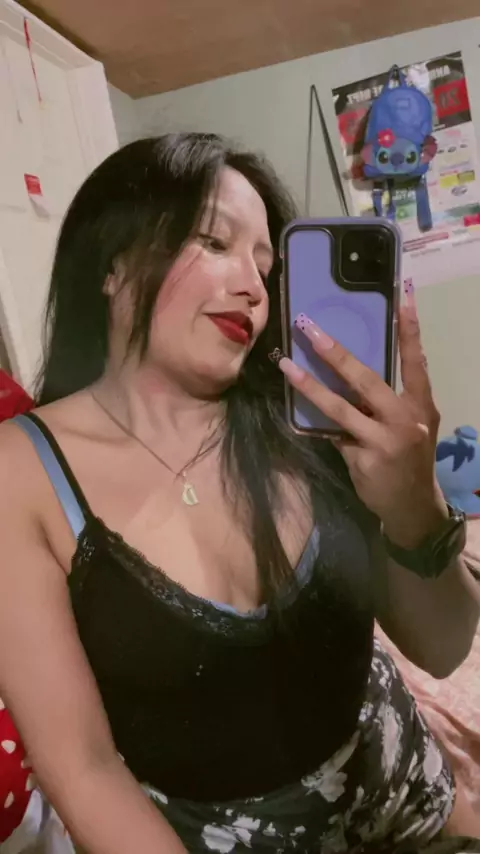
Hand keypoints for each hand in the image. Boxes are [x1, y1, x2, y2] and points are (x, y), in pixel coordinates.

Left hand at [277, 295, 447, 548]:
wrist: (413, 506)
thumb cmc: (409, 457)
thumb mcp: (412, 425)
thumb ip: (388, 401)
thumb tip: (349, 372)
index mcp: (421, 404)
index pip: (415, 360)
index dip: (409, 329)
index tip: (403, 294)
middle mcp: (405, 419)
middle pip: (365, 379)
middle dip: (335, 352)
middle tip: (310, 327)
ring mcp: (383, 441)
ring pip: (339, 407)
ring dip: (309, 385)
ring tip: (286, 365)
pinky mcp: (362, 460)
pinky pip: (332, 434)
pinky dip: (316, 423)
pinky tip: (295, 410)